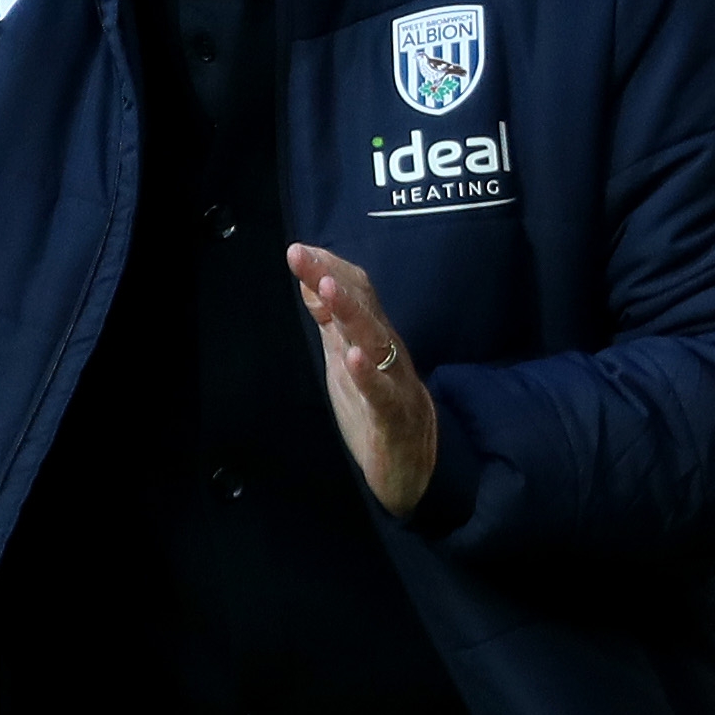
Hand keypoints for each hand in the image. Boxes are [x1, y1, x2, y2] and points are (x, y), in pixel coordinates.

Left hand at [288, 244, 435, 516]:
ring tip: (328, 289)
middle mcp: (386, 352)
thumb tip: (312, 280)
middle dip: (331, 278)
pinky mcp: (393, 417)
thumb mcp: (346, 360)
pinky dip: (369, 374)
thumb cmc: (377, 407)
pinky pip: (383, 394)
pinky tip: (354, 357)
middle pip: (362, 307)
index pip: (355, 293)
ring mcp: (393, 382)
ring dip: (351, 313)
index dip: (328, 268)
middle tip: (302, 254)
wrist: (415, 466)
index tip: (298, 248)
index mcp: (373, 338)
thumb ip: (331, 322)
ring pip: (375, 342)